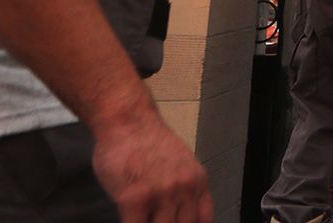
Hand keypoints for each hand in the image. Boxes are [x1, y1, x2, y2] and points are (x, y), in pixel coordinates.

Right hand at [90, 111, 212, 222]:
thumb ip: (184, 189)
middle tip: (158, 220)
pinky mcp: (134, 198)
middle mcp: (185, 189)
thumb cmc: (147, 142)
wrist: (128, 120)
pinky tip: (129, 219)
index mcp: (198, 182)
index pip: (204, 220)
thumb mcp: (182, 165)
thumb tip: (179, 215)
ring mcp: (161, 194)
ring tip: (143, 217)